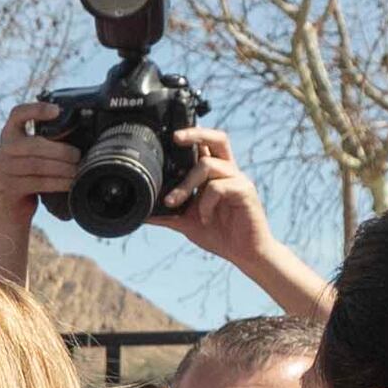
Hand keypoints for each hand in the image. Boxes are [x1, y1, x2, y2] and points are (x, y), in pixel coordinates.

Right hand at [0, 105, 75, 218]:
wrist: (13, 211)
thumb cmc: (29, 179)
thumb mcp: (32, 156)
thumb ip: (45, 143)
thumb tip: (78, 132)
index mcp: (9, 136)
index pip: (17, 114)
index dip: (36, 109)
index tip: (57, 110)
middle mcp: (2, 150)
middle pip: (33, 144)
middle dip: (60, 150)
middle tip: (78, 155)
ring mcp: (3, 170)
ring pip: (37, 164)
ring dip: (62, 167)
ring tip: (77, 170)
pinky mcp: (9, 188)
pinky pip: (38, 182)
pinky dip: (58, 182)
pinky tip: (69, 183)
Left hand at [156, 132, 269, 260]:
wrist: (244, 254)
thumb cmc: (219, 234)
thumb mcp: (186, 223)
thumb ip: (167, 215)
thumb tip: (142, 213)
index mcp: (215, 174)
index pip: (204, 146)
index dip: (190, 135)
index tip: (169, 136)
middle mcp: (227, 172)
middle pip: (217, 138)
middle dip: (195, 133)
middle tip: (175, 137)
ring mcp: (237, 180)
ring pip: (208, 165)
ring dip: (186, 184)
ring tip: (174, 202)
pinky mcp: (245, 191)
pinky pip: (218, 187)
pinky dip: (205, 203)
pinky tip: (205, 218)